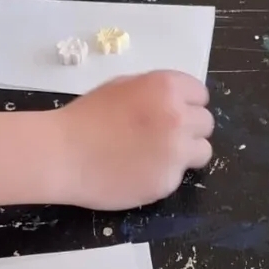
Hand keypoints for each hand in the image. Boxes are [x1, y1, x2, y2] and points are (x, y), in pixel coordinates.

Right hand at [54, 71, 213, 209]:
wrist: (62, 154)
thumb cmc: (85, 116)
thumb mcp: (121, 87)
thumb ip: (154, 92)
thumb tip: (176, 102)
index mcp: (166, 87)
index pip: (200, 94)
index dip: (185, 103)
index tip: (169, 113)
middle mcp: (178, 116)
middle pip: (206, 123)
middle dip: (188, 128)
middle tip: (162, 136)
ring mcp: (175, 151)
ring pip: (203, 151)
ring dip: (185, 153)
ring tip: (157, 155)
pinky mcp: (168, 181)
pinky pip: (179, 176)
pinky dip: (164, 174)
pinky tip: (139, 171)